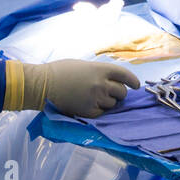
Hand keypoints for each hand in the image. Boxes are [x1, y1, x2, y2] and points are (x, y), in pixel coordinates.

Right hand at [17, 60, 140, 117]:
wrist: (44, 84)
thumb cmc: (61, 71)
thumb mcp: (84, 65)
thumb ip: (100, 72)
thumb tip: (112, 81)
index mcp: (101, 69)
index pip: (125, 75)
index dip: (133, 81)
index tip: (135, 86)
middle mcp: (101, 84)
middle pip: (121, 92)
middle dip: (119, 94)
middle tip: (111, 93)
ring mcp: (96, 99)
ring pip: (113, 104)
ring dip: (109, 103)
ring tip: (96, 99)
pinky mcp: (88, 111)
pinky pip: (102, 113)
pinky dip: (100, 111)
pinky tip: (91, 106)